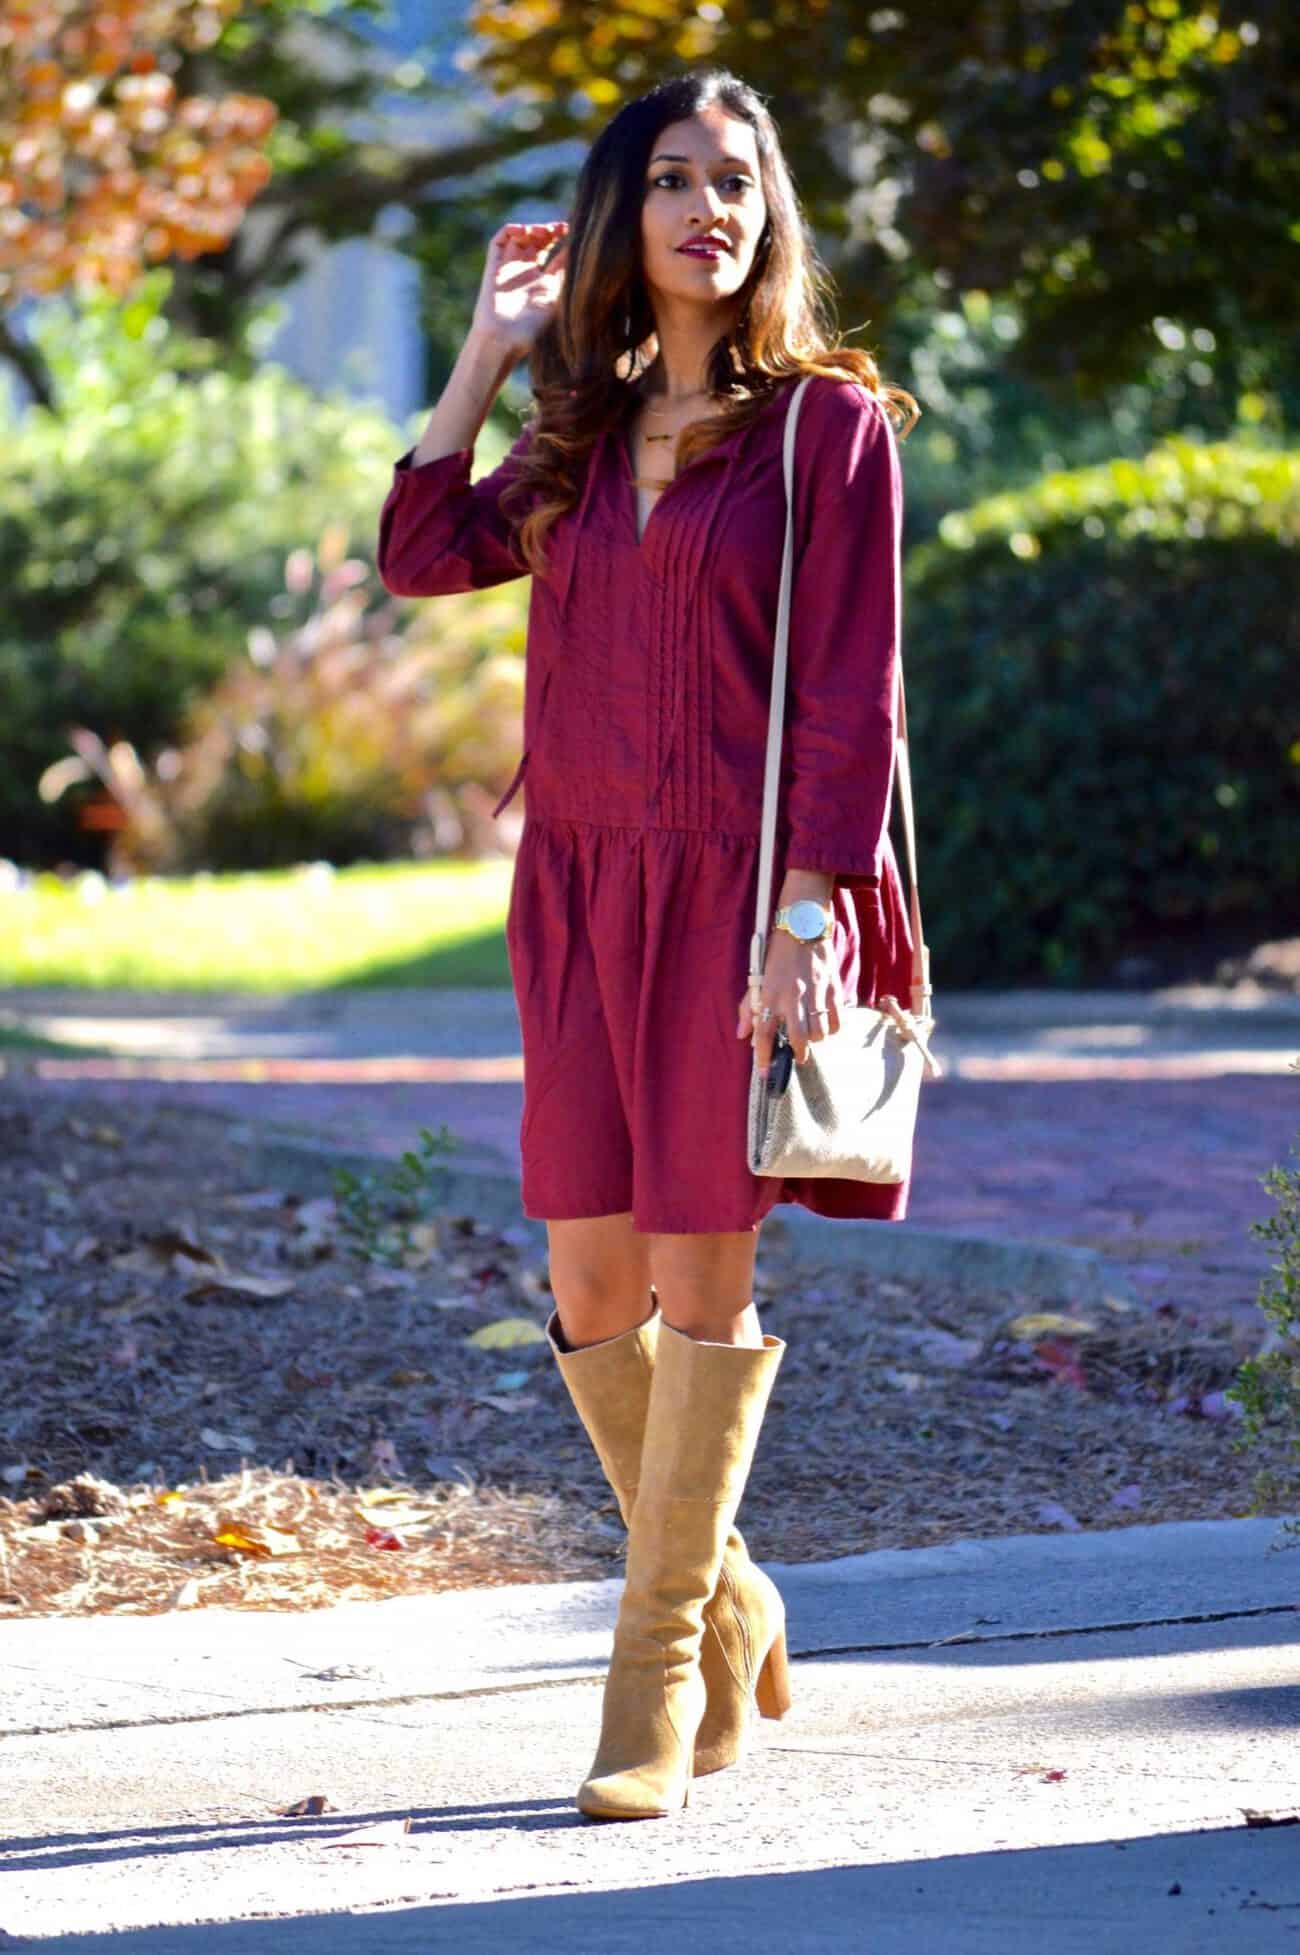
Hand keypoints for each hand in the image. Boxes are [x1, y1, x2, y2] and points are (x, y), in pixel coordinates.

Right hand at [471, 220, 569, 357]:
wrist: (503, 338)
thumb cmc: (532, 327)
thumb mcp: (557, 299)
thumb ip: (566, 276)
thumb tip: (579, 253)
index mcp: (545, 285)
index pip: (556, 255)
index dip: (564, 241)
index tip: (573, 230)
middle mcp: (527, 275)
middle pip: (538, 244)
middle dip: (548, 232)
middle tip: (558, 228)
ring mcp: (510, 270)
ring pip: (520, 239)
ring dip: (531, 229)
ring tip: (542, 231)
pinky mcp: (494, 268)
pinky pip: (499, 243)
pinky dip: (510, 231)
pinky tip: (523, 231)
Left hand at [736, 930, 843, 1076]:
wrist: (802, 926)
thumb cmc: (777, 954)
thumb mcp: (758, 978)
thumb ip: (748, 1007)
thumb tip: (742, 1034)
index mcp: (770, 994)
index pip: (764, 1033)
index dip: (764, 1056)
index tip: (765, 1072)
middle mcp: (792, 997)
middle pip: (798, 1038)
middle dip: (798, 1054)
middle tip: (797, 1056)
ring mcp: (815, 993)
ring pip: (819, 1032)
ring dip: (815, 1040)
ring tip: (811, 1036)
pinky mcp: (833, 988)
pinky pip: (837, 1020)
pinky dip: (833, 1028)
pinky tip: (827, 1024)